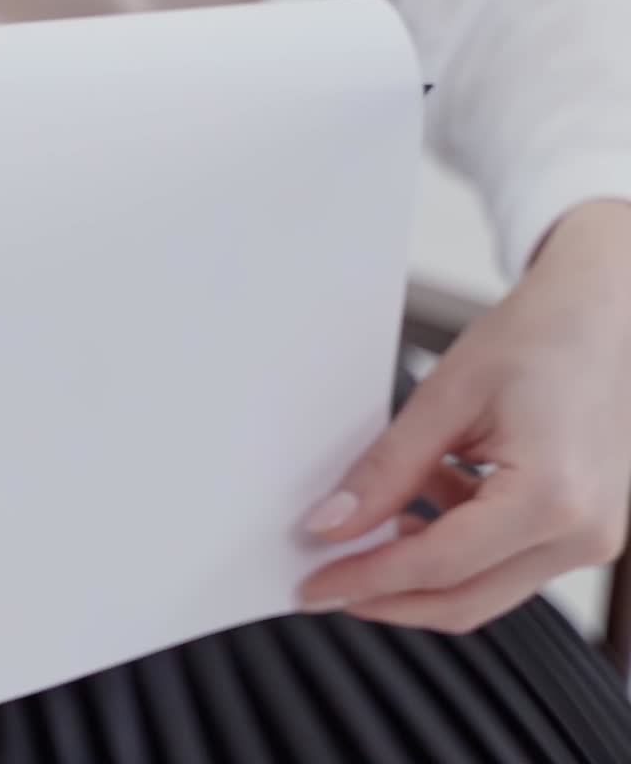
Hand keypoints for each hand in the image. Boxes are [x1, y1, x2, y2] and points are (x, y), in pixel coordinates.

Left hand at [299, 199, 630, 632]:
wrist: (606, 315)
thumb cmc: (539, 338)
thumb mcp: (445, 397)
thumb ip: (388, 469)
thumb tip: (332, 523)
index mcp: (552, 499)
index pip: (439, 566)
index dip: (365, 578)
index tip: (313, 583)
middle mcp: (583, 535)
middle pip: (465, 599)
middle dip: (385, 595)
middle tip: (320, 582)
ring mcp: (592, 539)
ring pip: (485, 587)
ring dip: (416, 569)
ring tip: (358, 532)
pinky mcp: (584, 530)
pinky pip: (506, 561)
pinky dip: (452, 545)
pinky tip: (413, 506)